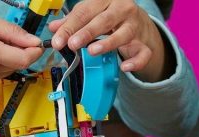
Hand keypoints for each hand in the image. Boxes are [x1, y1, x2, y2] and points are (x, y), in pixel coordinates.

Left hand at [49, 0, 172, 81]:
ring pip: (124, 34)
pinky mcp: (144, 43)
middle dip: (86, 32)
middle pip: (104, 20)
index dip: (70, 27)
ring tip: (92, 51)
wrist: (138, 22)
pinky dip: (135, 61)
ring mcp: (135, 26)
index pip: (84, 12)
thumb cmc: (110, 16)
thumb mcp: (91, 14)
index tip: (58, 41)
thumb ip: (73, 21)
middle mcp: (122, 9)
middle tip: (72, 44)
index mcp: (105, 0)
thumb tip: (54, 28)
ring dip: (108, 43)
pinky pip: (143, 53)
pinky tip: (125, 67)